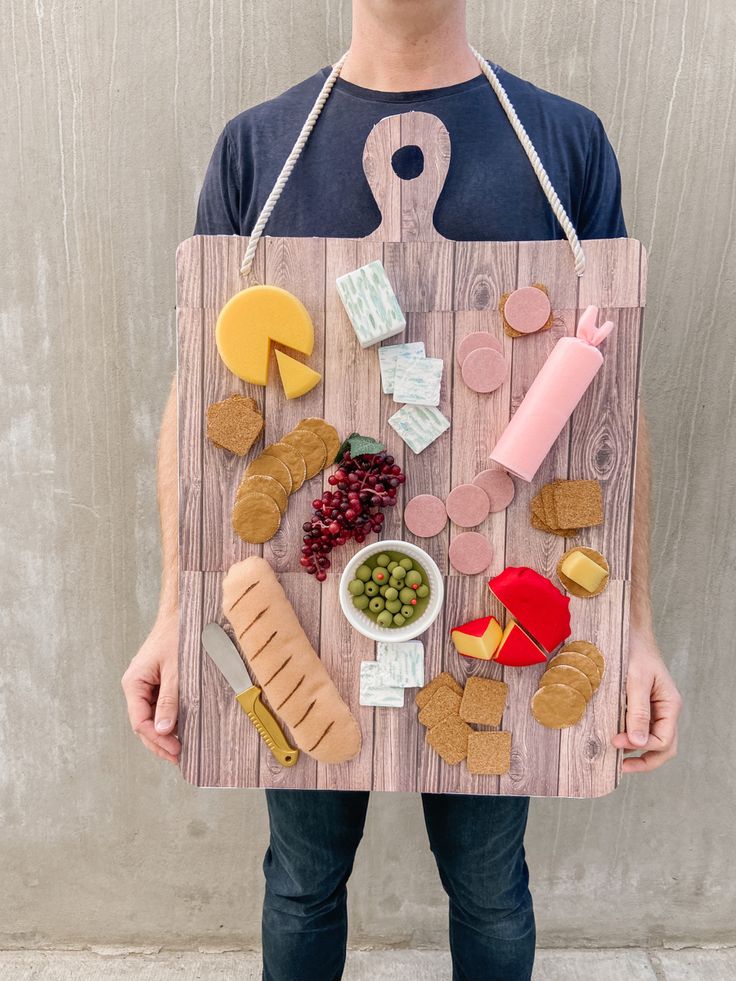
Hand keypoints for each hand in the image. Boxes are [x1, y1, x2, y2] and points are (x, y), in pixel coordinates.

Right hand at [122, 610, 180, 764]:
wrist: (183, 613)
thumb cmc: (178, 636)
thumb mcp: (176, 670)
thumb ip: (170, 700)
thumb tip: (164, 730)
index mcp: (134, 683)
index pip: (140, 722)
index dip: (157, 739)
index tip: (176, 751)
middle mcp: (136, 686)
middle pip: (144, 724)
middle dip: (160, 743)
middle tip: (179, 758)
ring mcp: (147, 685)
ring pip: (152, 718)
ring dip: (165, 734)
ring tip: (181, 750)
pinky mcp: (158, 683)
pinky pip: (160, 707)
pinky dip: (170, 720)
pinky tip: (182, 730)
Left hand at [612, 627, 681, 773]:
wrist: (629, 632)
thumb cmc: (634, 651)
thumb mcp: (635, 680)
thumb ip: (638, 711)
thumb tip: (638, 743)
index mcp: (670, 705)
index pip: (663, 741)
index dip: (642, 748)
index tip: (617, 743)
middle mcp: (665, 710)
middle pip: (663, 746)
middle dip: (644, 760)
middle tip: (620, 766)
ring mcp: (654, 707)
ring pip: (651, 738)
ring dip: (635, 749)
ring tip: (614, 754)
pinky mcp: (641, 703)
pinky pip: (639, 726)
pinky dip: (629, 735)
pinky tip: (613, 735)